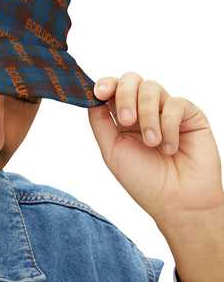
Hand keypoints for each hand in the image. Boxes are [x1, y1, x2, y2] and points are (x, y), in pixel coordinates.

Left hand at [88, 72, 223, 281]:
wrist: (176, 202)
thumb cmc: (143, 181)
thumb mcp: (111, 150)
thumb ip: (100, 122)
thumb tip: (90, 98)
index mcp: (123, 119)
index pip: (113, 89)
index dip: (105, 84)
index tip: (98, 92)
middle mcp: (144, 111)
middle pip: (131, 80)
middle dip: (124, 96)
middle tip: (126, 121)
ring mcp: (167, 111)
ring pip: (152, 88)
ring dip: (147, 116)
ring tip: (151, 143)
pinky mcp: (190, 115)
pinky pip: (175, 103)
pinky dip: (168, 125)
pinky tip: (169, 148)